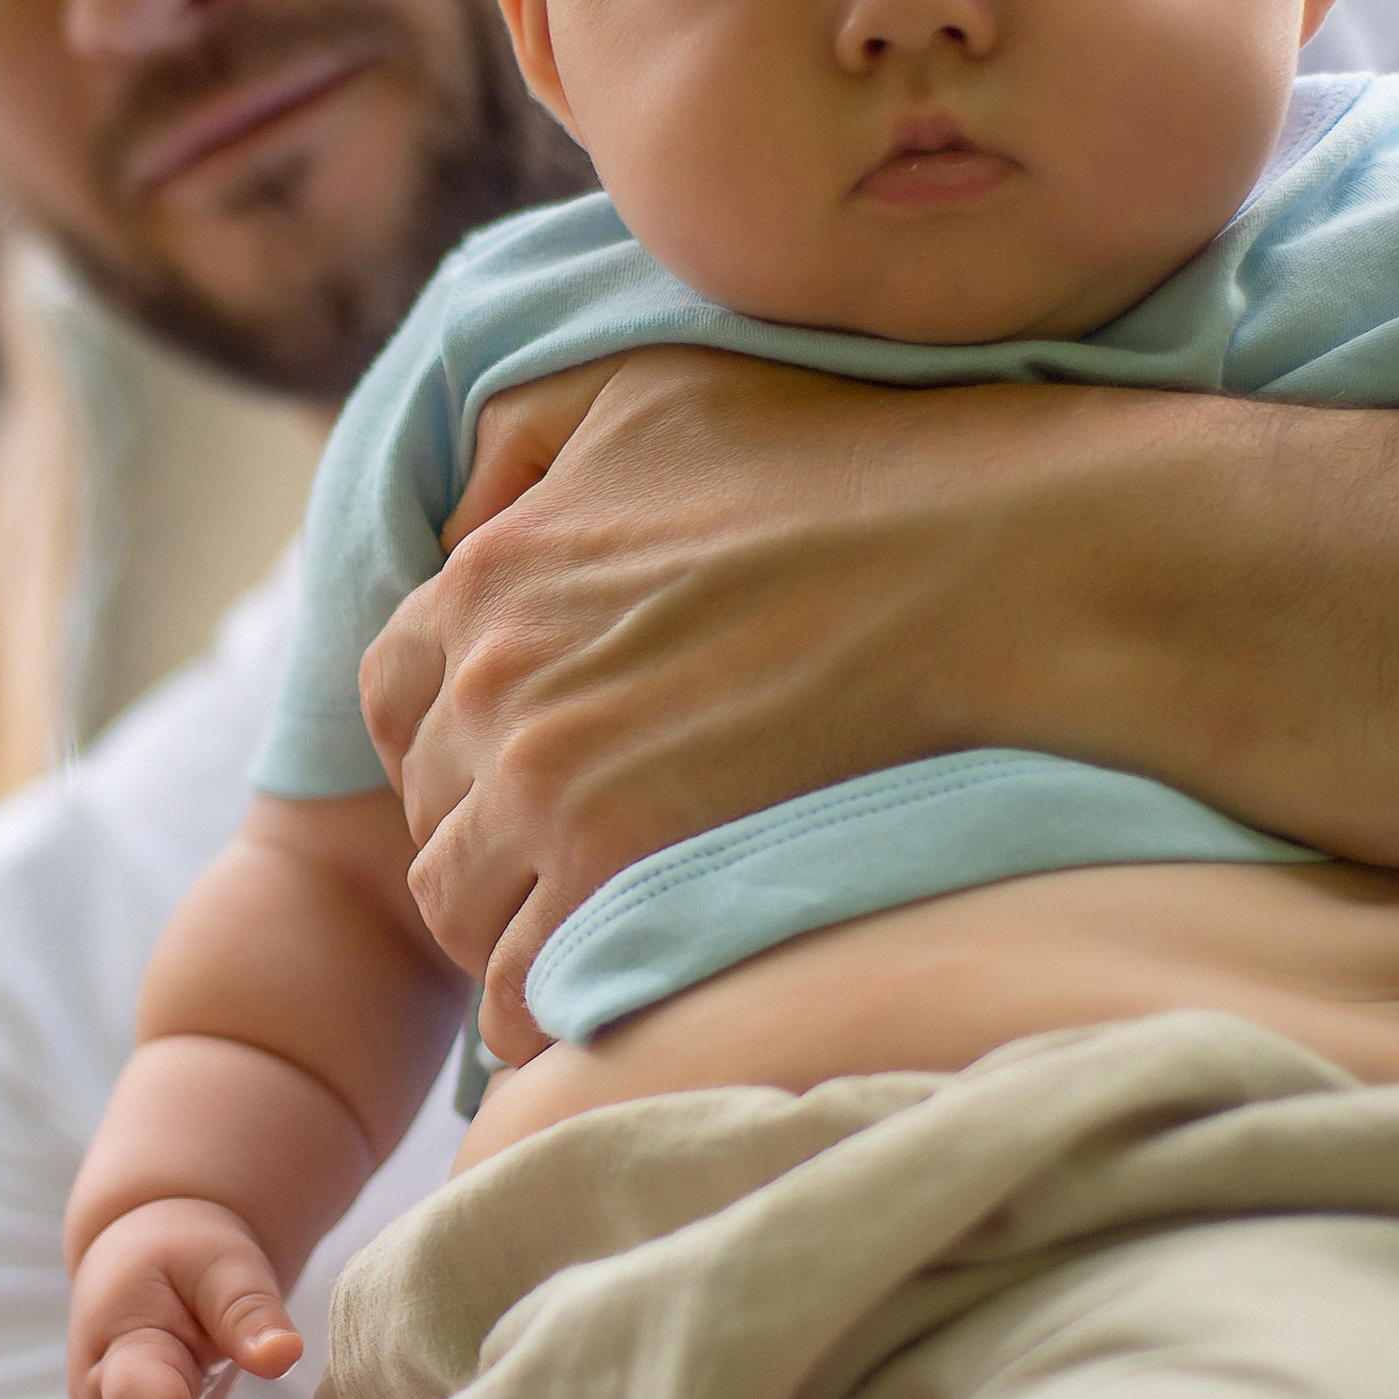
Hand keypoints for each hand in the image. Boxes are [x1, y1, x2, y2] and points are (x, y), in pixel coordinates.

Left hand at [364, 348, 1049, 1058]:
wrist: (1009, 572)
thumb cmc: (852, 468)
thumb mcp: (651, 392)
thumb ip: (524, 439)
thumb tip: (461, 512)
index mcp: (488, 576)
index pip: (390, 696)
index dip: (447, 740)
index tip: (516, 770)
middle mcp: (494, 682)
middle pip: (429, 811)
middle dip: (488, 839)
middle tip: (572, 862)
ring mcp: (548, 784)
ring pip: (457, 908)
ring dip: (509, 927)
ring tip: (594, 930)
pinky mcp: (621, 875)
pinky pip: (523, 990)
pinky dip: (548, 1006)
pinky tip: (608, 995)